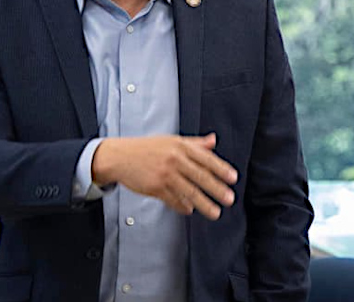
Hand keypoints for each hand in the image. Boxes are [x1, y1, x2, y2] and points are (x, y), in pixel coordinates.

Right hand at [91, 133, 237, 219]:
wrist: (120, 156)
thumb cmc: (147, 148)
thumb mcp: (171, 140)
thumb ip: (194, 143)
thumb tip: (213, 141)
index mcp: (180, 146)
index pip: (206, 158)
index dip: (221, 169)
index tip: (233, 179)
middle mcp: (174, 159)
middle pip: (200, 176)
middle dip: (217, 189)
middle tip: (229, 199)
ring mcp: (164, 174)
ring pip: (189, 191)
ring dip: (204, 203)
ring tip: (215, 212)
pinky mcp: (155, 187)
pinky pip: (173, 199)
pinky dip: (183, 206)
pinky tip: (190, 210)